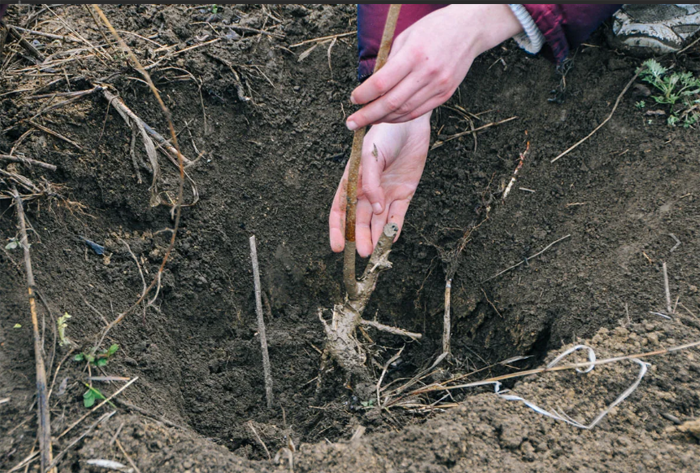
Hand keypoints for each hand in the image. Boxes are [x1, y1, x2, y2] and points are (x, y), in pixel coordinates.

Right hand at [330, 112, 430, 256]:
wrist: (410, 123)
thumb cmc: (384, 135)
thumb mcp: (370, 156)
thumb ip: (371, 183)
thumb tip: (375, 209)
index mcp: (352, 181)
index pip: (340, 210)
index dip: (337, 229)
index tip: (337, 246)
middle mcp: (367, 191)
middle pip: (360, 220)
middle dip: (359, 237)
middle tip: (362, 252)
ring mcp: (386, 194)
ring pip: (378, 222)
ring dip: (376, 237)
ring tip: (374, 253)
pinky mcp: (404, 193)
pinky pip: (397, 216)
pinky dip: (394, 228)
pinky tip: (391, 240)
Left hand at [346, 4, 521, 129]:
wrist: (469, 29)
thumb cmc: (434, 28)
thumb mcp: (405, 37)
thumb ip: (389, 62)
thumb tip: (371, 85)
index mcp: (413, 55)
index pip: (381, 83)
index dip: (364, 95)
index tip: (353, 99)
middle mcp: (427, 73)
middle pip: (391, 103)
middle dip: (368, 116)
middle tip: (352, 123)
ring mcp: (438, 86)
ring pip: (404, 112)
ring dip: (382, 119)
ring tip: (367, 121)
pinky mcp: (445, 94)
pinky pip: (418, 112)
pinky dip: (400, 118)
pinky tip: (388, 118)